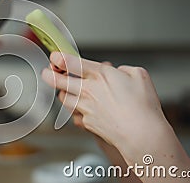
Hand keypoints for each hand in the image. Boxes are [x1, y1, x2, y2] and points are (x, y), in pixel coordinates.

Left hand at [41, 52, 172, 158]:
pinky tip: (81, 109)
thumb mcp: (138, 75)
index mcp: (99, 75)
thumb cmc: (142, 106)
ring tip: (66, 90)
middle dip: (48, 74)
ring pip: (63, 98)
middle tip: (47, 71)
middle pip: (57, 80)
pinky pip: (74, 114)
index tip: (55, 56)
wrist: (141, 134)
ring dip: (63, 92)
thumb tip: (117, 72)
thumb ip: (123, 70)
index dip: (57, 57)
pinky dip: (75, 110)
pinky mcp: (86, 122)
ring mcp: (85, 108)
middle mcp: (87, 91)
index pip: (69, 62)